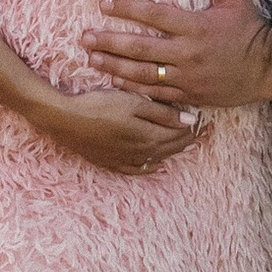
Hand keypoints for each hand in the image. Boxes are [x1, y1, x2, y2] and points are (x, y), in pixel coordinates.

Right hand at [37, 83, 207, 175]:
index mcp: (151, 137)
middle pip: (172, 147)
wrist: (66, 120)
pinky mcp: (112, 163)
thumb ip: (164, 113)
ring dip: (171, 150)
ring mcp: (126, 161)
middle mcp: (142, 154)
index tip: (204, 119)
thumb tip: (191, 121)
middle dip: (187, 139)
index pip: (181, 134)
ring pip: (158, 158)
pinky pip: (138, 169)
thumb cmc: (100, 105)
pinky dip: (150, 166)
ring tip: (182, 142)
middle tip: (199, 131)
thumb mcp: (134, 103)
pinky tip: (154, 163)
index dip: (194, 126)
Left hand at [84, 0, 271, 111]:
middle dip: (109, 42)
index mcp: (195, 27)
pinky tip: (115, 82)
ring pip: (142, 74)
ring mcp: (187, 77)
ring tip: (92, 59)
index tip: (105, 4)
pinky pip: (156, 94)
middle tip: (85, 37)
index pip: (154, 15)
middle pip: (139, 48)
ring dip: (114, 67)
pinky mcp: (189, 95)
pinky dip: (134, 89)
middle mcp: (187, 53)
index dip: (128, 9)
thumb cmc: (250, 29)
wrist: (268, 68)